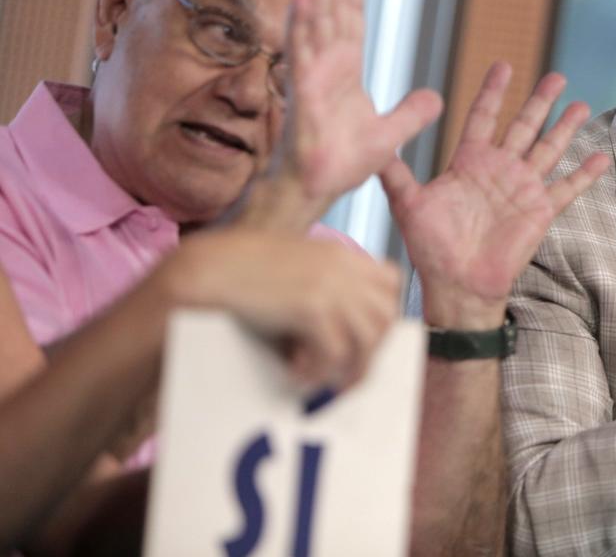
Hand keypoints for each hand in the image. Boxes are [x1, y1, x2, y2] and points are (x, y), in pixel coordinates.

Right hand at [162, 229, 400, 389]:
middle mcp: (342, 266)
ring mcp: (330, 285)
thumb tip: (342, 331)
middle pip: (386, 315)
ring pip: (369, 339)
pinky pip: (336, 353)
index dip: (383, 313)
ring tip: (322, 381)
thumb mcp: (292, 267)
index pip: (390, 281)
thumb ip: (321, 284)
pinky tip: (295, 373)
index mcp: (339, 253)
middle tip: (346, 374)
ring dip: (348, 367)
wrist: (206, 267)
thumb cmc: (239, 272)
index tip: (364, 337)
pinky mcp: (312, 306)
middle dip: (371, 350)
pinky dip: (320, 371)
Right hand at [280, 0, 441, 210]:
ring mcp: (311, 77)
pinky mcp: (302, 95)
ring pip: (317, 22)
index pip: (352, 16)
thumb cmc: (342, 162)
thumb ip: (412, 114)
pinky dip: (302, 27)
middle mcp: (326, 66)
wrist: (318, 187)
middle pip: (333, 8)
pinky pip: (302, 56)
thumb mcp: (390, 136)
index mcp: (345, 70)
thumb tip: (437, 98)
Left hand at [380, 62, 608, 328]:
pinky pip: (566, 188)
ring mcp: (522, 188)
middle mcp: (499, 170)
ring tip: (581, 104)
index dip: (493, 91)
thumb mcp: (409, 205)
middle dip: (539, 100)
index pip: (483, 116)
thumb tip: (375, 146)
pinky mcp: (540, 211)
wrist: (457, 285)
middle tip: (555, 76)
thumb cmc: (431, 248)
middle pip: (523, 125)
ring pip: (548, 149)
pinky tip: (601, 156)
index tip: (503, 66)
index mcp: (469, 162)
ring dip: (565, 127)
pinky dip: (584, 173)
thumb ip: (396, 174)